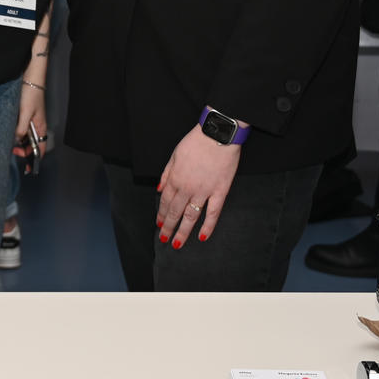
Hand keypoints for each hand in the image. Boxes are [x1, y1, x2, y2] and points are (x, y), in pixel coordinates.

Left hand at [14, 80, 47, 168]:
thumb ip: (21, 128)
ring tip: (9, 145)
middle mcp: (36, 125)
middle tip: (12, 152)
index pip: (40, 148)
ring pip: (25, 137)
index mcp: (41, 127)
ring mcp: (30, 120)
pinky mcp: (23, 115)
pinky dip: (15, 134)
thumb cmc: (32, 93)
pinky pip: (20, 129)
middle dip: (23, 151)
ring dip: (18, 143)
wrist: (29, 78)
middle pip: (32, 144)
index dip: (35, 159)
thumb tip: (16, 140)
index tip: (28, 167)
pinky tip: (8, 134)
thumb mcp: (25, 112)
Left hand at [156, 125, 240, 248]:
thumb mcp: (174, 155)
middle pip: (175, 212)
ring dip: (183, 231)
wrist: (218, 134)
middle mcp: (187, 188)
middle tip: (165, 240)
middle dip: (169, 228)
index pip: (165, 201)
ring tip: (177, 244)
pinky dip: (208, 226)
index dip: (162, 214)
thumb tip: (158, 188)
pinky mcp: (220, 191)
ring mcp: (204, 191)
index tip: (160, 225)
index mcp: (175, 178)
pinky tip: (202, 236)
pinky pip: (213, 213)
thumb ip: (166, 173)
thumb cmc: (196, 141)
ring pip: (191, 216)